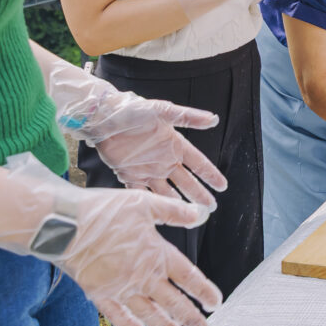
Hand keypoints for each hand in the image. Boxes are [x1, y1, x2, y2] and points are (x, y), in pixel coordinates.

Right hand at [0, 154, 221, 325]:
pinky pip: (117, 316)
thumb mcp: (143, 203)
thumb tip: (200, 215)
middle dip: (190, 318)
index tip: (215, 303)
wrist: (62, 224)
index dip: (203, 291)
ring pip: (148, 313)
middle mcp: (141, 275)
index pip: (188, 277)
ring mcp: (120, 288)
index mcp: (156, 253)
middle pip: (172, 302)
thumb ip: (173, 211)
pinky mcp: (98, 293)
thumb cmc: (102, 210)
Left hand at [47, 62, 225, 208]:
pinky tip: (159, 214)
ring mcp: (147, 169)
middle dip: (198, 194)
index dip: (210, 175)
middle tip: (210, 208)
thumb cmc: (132, 110)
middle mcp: (164, 159)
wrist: (103, 117)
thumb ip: (188, 117)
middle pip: (186, 181)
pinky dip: (151, 204)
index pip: (198, 163)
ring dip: (177, 204)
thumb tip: (214, 118)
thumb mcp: (163, 111)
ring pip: (167, 191)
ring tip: (188, 216)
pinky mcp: (129, 175)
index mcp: (174, 145)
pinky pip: (143, 192)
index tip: (222, 186)